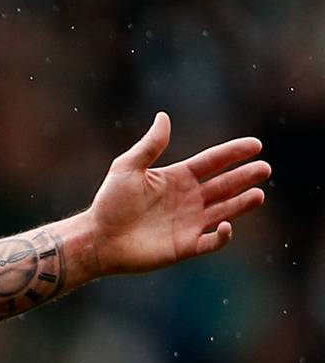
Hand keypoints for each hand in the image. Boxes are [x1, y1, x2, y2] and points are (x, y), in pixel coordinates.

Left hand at [82, 112, 268, 275]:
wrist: (97, 239)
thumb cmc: (109, 203)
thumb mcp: (127, 168)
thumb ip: (150, 145)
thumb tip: (164, 116)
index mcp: (176, 178)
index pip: (212, 162)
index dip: (233, 153)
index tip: (256, 145)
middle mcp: (187, 200)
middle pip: (224, 185)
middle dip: (244, 177)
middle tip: (264, 169)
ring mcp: (188, 223)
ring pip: (224, 211)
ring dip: (242, 203)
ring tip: (258, 194)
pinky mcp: (185, 246)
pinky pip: (211, 242)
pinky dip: (222, 236)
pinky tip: (226, 225)